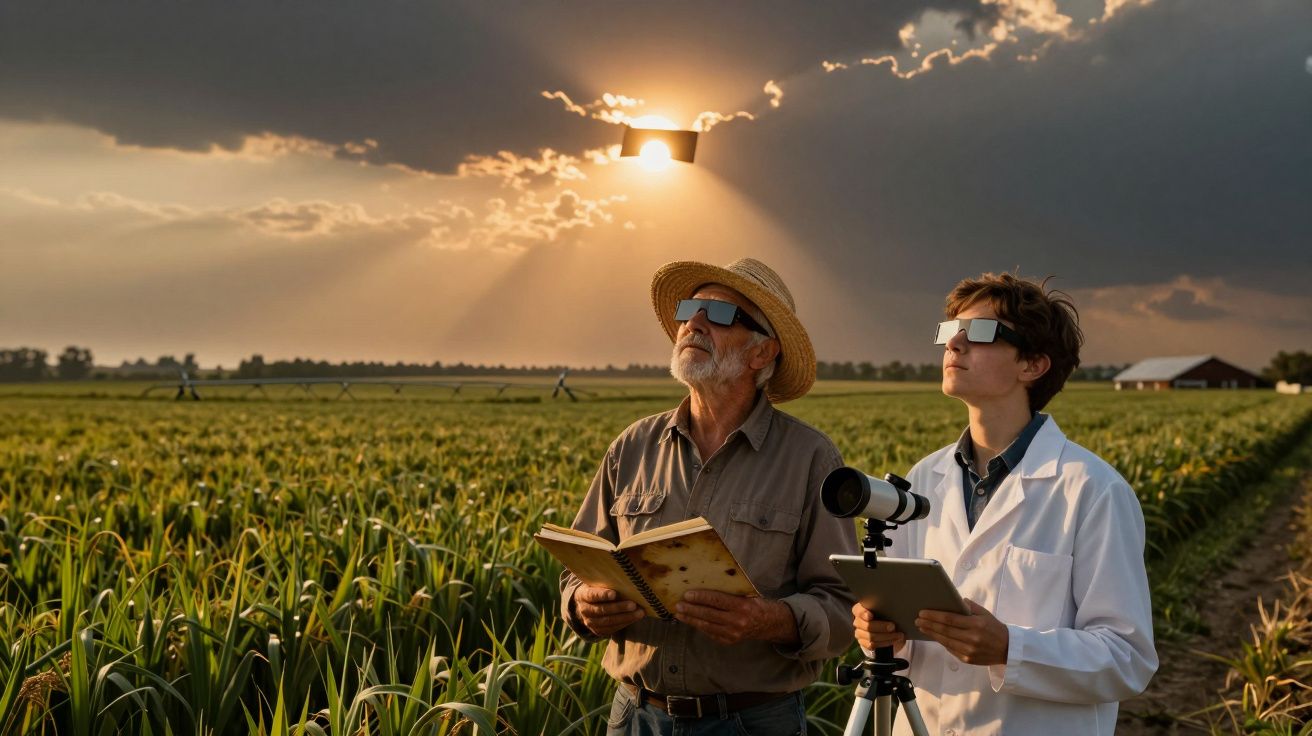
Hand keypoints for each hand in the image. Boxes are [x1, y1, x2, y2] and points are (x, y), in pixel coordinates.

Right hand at [574, 584, 643, 635]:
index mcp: (582, 595)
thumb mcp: (598, 582)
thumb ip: (607, 581)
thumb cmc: (598, 588)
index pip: (592, 595)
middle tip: (633, 605)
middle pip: (602, 610)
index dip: (603, 595)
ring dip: (626, 617)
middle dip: (619, 608)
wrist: (590, 603)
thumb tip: (626, 578)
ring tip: (639, 613)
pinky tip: (635, 618)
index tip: (615, 594)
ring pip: (608, 621)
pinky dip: (625, 623)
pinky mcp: (598, 631)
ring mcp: (590, 622)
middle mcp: (584, 610)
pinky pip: (612, 628)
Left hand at [674, 590, 797, 645]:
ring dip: (691, 620)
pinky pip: (710, 633)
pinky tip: (691, 621)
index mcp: (742, 606)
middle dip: (691, 609)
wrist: (769, 624)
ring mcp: (733, 634)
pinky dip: (699, 627)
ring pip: (707, 626)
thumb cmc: (756, 604)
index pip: (717, 600)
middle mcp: (737, 622)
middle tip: (678, 605)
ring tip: (679, 614)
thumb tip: (706, 583)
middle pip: (709, 615)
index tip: (687, 594)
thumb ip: (731, 592)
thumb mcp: (748, 594)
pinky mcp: (729, 641)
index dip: (701, 597)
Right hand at [852, 602, 905, 650]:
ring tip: (899, 635)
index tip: (871, 615)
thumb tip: (893, 609)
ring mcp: (859, 633)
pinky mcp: (863, 643)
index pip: (858, 611)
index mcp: (859, 610)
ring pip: (871, 637)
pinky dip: (885, 643)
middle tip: (893, 626)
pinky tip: (894, 640)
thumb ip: (884, 608)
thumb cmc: (884, 615)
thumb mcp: (884, 609)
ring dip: (887, 637)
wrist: (885, 627)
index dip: (864, 614)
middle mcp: (857, 622)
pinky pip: (873, 645)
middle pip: (867, 626)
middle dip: (881, 627)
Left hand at [915, 599, 1008, 665]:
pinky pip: (950, 649)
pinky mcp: (967, 659)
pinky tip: (934, 636)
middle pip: (944, 630)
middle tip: (918, 620)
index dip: (934, 616)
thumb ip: (969, 607)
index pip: (950, 619)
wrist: (1008, 649)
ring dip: (932, 633)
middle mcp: (972, 638)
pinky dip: (941, 642)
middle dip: (929, 624)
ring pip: (945, 641)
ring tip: (922, 627)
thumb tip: (954, 600)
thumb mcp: (985, 614)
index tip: (922, 613)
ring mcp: (969, 651)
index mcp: (976, 624)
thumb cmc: (994, 628)